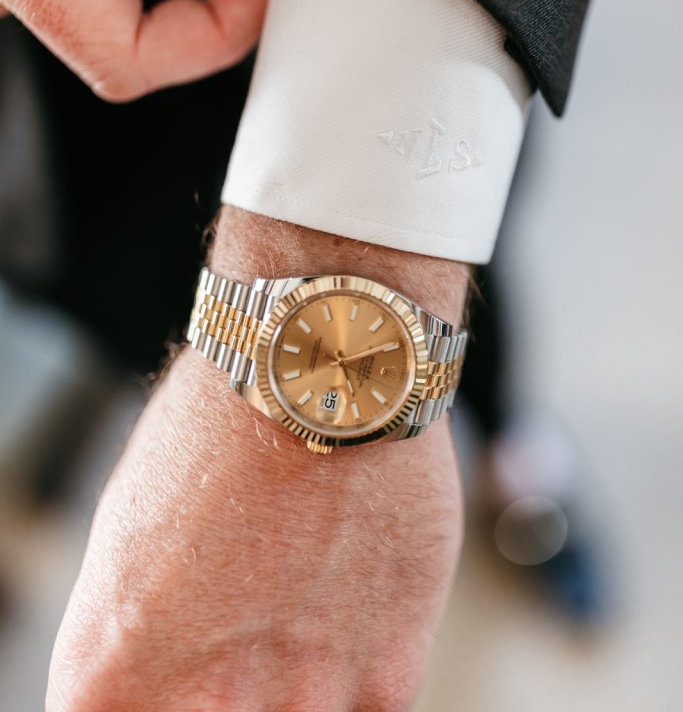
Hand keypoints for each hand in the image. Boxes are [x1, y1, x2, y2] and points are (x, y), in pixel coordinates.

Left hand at [47, 207, 469, 711]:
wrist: (321, 361)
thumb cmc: (215, 434)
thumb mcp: (129, 541)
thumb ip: (147, 646)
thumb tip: (179, 688)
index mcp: (110, 673)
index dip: (151, 711)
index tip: (183, 687)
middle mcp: (205, 709)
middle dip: (223, 698)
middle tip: (240, 643)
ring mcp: (306, 700)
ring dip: (291, 692)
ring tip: (293, 619)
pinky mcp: (390, 676)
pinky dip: (348, 681)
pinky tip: (341, 620)